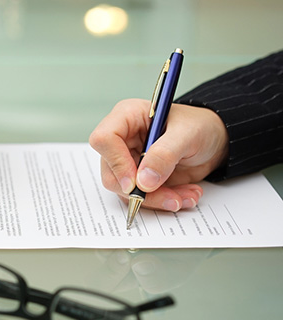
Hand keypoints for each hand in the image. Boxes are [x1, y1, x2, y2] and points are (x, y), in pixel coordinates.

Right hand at [89, 99, 228, 211]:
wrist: (215, 141)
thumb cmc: (201, 126)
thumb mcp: (188, 134)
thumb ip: (165, 155)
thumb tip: (143, 181)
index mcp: (127, 117)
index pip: (104, 139)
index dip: (116, 163)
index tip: (136, 183)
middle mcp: (122, 140)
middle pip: (111, 172)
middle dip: (141, 191)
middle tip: (169, 197)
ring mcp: (128, 161)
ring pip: (125, 191)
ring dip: (156, 199)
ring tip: (184, 196)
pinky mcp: (138, 179)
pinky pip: (140, 198)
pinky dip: (163, 201)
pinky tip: (184, 195)